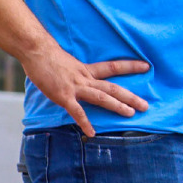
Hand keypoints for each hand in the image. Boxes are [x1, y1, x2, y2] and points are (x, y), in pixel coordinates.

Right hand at [21, 49, 149, 135]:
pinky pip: (77, 111)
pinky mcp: (63, 95)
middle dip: (130, 97)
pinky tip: (92, 133)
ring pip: (101, 97)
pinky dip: (85, 122)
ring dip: (117, 105)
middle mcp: (85, 78)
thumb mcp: (68, 63)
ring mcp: (75, 87)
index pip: (114, 67)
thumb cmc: (48, 56)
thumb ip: (76, 72)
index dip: (131, 67)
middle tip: (146, 105)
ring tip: (131, 114)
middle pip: (113, 87)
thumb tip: (80, 78)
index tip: (147, 67)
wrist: (35, 50)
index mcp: (87, 70)